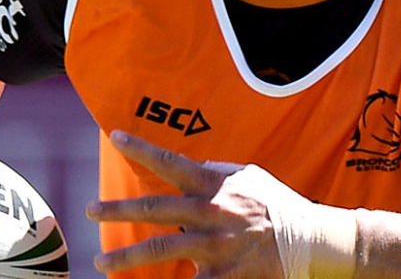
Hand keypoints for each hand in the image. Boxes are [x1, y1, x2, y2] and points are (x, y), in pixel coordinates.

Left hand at [86, 130, 285, 277]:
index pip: (173, 162)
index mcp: (217, 186)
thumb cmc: (278, 206)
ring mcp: (216, 247)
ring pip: (159, 249)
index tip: (116, 137)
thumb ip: (219, 172)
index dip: (142, 148)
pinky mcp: (223, 277)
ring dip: (125, 256)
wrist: (311, 243)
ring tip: (102, 262)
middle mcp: (211, 213)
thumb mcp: (251, 177)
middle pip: (154, 208)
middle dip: (116, 208)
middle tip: (89, 210)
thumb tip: (194, 166)